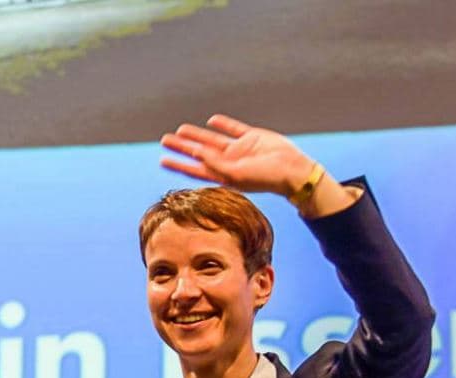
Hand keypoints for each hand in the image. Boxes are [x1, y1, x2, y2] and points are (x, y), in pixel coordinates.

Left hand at [160, 114, 315, 198]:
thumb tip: (196, 153)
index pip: (194, 169)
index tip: (162, 160)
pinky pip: (234, 129)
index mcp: (223, 175)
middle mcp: (228, 162)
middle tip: (164, 140)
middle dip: (182, 147)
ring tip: (180, 130)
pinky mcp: (253, 137)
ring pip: (213, 139)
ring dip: (196, 135)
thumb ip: (215, 164)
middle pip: (199, 153)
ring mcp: (240, 149)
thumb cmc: (265, 178)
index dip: (178, 164)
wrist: (293, 170)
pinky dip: (223, 124)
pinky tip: (212, 120)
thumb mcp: (236, 174)